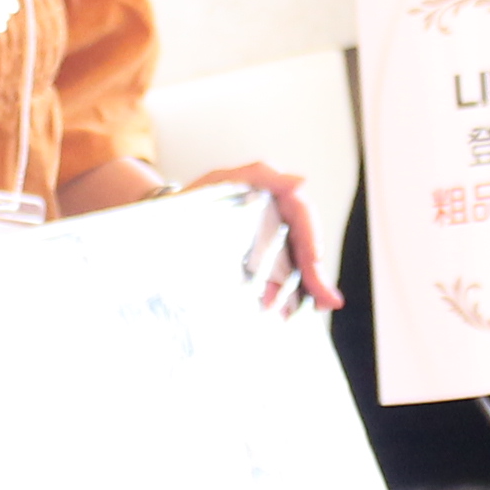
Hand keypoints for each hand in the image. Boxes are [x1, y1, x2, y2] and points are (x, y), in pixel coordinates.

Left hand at [186, 159, 341, 314]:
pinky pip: (278, 281)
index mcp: (273, 195)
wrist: (163, 227)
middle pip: (304, 246)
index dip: (312, 236)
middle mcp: (277, 219)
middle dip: (315, 274)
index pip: (301, 214)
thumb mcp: (222, 181)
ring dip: (303, 290)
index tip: (315, 259)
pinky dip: (285, 297)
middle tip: (326, 301)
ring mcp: (269, 244)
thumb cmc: (193, 199)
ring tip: (312, 310)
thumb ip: (261, 175)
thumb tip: (301, 181)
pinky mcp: (258, 266)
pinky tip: (288, 313)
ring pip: (295, 267)